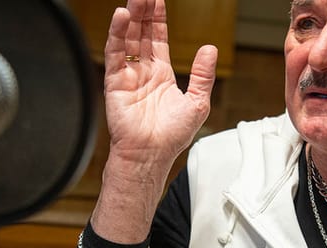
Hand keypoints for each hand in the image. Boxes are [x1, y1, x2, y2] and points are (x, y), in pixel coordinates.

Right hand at [103, 0, 217, 165]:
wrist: (151, 154)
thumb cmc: (172, 136)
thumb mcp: (197, 102)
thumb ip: (203, 75)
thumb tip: (211, 49)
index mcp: (162, 75)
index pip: (158, 39)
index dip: (158, 19)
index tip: (157, 0)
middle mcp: (144, 72)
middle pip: (141, 34)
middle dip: (143, 13)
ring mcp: (128, 76)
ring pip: (128, 39)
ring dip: (131, 18)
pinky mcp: (115, 82)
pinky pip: (115, 54)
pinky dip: (117, 35)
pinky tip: (122, 18)